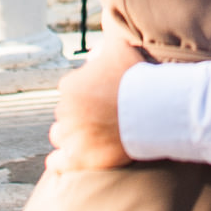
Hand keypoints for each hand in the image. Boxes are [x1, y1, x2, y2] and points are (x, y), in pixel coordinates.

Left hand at [46, 40, 143, 172]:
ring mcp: (71, 135)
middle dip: (78, 115)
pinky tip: (64, 161)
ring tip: (88, 138)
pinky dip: (59, 162)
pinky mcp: (80, 158)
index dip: (84, 95)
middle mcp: (65, 110)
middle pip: (65, 113)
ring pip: (60, 136)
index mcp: (70, 86)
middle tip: (100, 118)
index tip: (99, 99)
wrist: (153, 108)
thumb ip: (101, 48)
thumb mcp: (119, 48)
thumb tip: (93, 55)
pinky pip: (57, 162)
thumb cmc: (138, 77)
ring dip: (70, 136)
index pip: (69, 91)